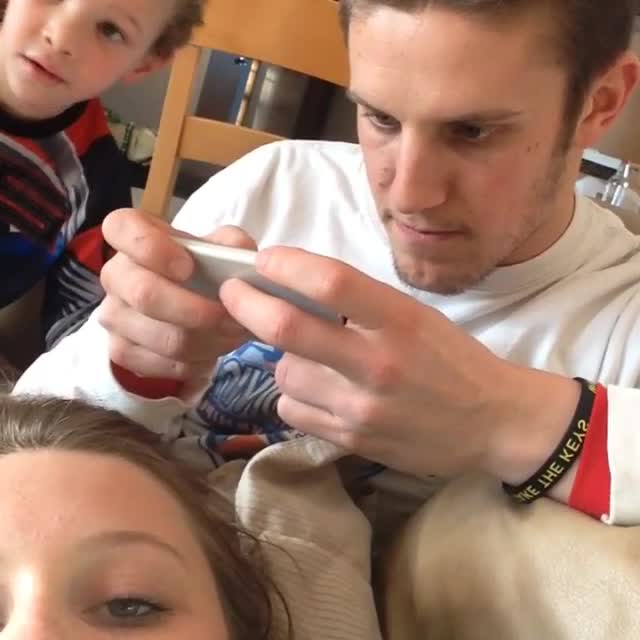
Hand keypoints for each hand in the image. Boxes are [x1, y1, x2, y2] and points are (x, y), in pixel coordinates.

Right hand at [99, 209, 252, 379]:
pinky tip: (212, 349)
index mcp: (131, 236)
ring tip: (232, 333)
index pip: (120, 229)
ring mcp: (114, 316)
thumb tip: (237, 256)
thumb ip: (232, 245)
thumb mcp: (222, 247)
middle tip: (229, 315)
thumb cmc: (204, 268)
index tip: (187, 266)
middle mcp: (115, 274)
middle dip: (196, 310)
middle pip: (144, 294)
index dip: (151, 248)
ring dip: (207, 340)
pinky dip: (196, 362)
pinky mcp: (122, 352)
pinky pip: (162, 364)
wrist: (194, 304)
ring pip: (162, 338)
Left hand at [220, 246, 579, 489]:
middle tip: (232, 292)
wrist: (494, 421)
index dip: (286, 265)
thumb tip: (297, 289)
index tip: (265, 259)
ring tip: (308, 357)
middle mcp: (378, 364)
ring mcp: (361, 407)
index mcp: (400, 320)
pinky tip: (319, 392)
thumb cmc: (453, 359)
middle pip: (288, 329)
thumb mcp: (416, 317)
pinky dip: (295, 395)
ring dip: (283, 359)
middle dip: (246, 304)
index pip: (330, 282)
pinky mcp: (352, 439)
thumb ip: (361, 304)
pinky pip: (293, 411)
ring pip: (284, 374)